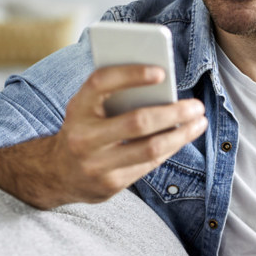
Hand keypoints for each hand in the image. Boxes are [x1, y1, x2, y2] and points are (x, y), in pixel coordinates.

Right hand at [49, 64, 207, 203]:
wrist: (55, 174)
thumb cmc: (83, 129)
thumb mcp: (87, 108)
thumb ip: (114, 95)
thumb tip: (162, 85)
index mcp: (77, 109)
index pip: (101, 83)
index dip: (131, 74)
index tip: (161, 71)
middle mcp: (83, 137)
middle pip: (137, 122)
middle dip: (173, 112)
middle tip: (196, 105)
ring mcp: (96, 165)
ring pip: (150, 149)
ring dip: (181, 134)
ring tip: (199, 122)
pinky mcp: (110, 184)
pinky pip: (149, 164)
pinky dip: (169, 148)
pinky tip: (182, 137)